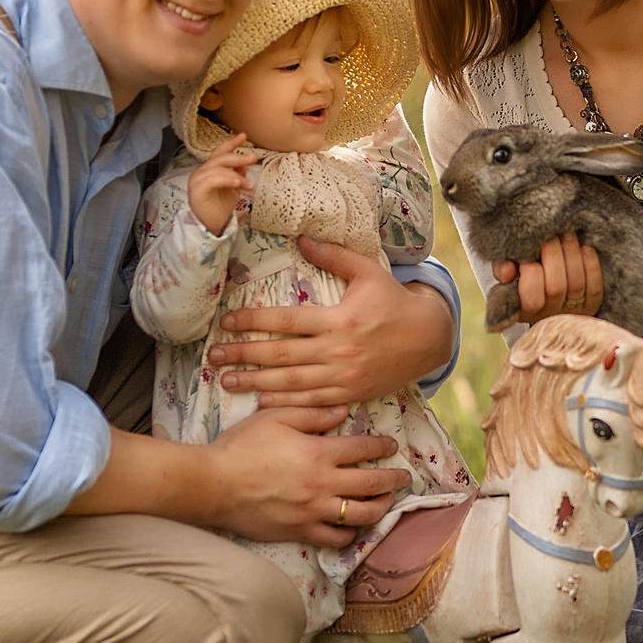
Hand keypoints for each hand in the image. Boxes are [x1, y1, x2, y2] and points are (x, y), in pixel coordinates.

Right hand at [188, 134, 259, 232]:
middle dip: (238, 156)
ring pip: (217, 168)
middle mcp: (201, 171)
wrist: (213, 225)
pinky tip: (237, 184)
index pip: (220, 152)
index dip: (231, 143)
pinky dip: (227, 179)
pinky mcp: (196, 190)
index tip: (244, 136)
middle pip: (220, 158)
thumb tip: (244, 163)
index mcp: (209, 168)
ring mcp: (197, 180)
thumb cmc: (221, 206)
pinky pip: (212, 180)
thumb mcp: (234, 187)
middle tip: (253, 158)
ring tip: (249, 185)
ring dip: (236, 175)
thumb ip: (238, 173)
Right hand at [192, 407, 409, 548]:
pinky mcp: (300, 532)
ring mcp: (313, 511)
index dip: (383, 447)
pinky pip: (336, 539)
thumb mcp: (274, 418)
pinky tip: (355, 526)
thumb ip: (311, 413)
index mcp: (318, 453)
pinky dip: (351, 534)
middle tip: (403, 477)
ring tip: (386, 502)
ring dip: (380, 508)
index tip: (391, 447)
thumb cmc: (240, 447)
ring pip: (361, 515)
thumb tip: (342, 411)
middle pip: (372, 484)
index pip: (364, 449)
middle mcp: (322, 484)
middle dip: (394, 480)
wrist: (212, 485)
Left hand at [212, 237, 455, 405]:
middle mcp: (338, 351)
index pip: (286, 320)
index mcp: (339, 320)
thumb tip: (301, 238)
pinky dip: (284, 403)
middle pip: (280, 354)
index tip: (227, 323)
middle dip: (243, 355)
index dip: (253, 321)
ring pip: (291, 382)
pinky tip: (260, 400)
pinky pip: (311, 402)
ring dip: (255, 382)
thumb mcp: (369, 272)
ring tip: (225, 380)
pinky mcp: (350, 394)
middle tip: (213, 355)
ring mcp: (344, 377)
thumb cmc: (394, 302)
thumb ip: (334, 255)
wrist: (429, 339)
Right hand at [491, 232, 604, 320]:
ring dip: (573, 254)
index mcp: (523, 310)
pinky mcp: (590, 307)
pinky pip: (594, 288)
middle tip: (551, 233)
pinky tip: (586, 247)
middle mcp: (548, 316)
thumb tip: (509, 270)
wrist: (546, 285)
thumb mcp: (507, 271)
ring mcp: (571, 313)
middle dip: (554, 255)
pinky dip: (591, 265)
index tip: (529, 251)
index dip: (531, 273)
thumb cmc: (521, 274)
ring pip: (576, 284)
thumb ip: (502, 268)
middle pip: (556, 287)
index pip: (531, 299)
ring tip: (567, 233)